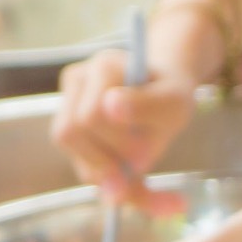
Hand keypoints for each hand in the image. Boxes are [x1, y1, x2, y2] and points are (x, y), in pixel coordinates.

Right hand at [51, 43, 203, 201]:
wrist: (163, 98)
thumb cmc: (170, 100)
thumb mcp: (175, 104)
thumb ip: (148, 106)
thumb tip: (111, 107)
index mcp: (105, 67)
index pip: (92, 114)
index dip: (118, 141)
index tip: (147, 150)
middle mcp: (79, 80)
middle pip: (71, 130)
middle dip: (107, 155)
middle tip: (142, 162)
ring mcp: (66, 101)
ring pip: (67, 146)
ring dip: (101, 167)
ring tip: (133, 166)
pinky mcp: (68, 125)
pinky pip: (76, 160)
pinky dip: (101, 175)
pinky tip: (123, 171)